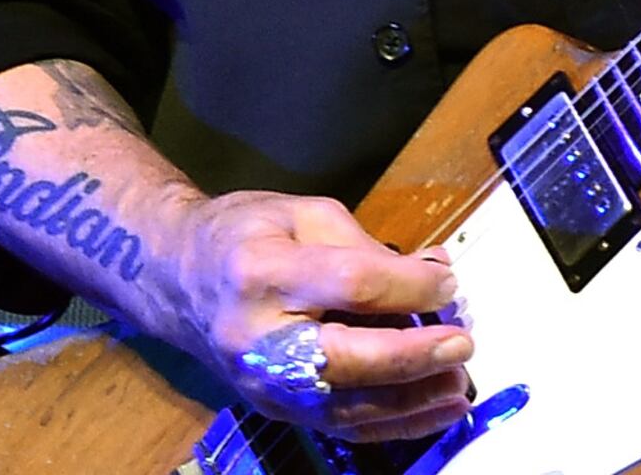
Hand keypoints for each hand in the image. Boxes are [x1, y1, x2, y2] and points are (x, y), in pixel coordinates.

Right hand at [155, 189, 476, 443]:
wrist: (177, 278)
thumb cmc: (246, 235)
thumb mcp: (305, 215)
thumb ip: (368, 246)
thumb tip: (434, 274)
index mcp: (263, 273)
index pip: (350, 284)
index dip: (409, 286)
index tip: (450, 284)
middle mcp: (257, 337)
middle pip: (344, 357)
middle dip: (412, 355)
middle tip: (463, 344)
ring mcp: (261, 382)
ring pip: (344, 407)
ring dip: (411, 402)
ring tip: (458, 385)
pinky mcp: (273, 408)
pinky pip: (339, 425)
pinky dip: (393, 424)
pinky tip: (435, 411)